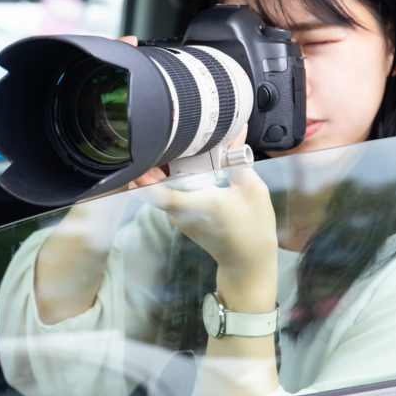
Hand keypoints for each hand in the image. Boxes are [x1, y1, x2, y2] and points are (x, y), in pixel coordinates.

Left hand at [137, 129, 277, 310]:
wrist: (247, 261)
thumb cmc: (251, 230)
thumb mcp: (252, 189)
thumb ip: (238, 160)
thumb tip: (235, 134)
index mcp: (195, 203)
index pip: (157, 192)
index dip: (144, 175)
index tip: (143, 156)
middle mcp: (180, 212)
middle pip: (154, 183)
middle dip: (157, 160)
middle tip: (168, 139)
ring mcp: (178, 216)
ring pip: (161, 187)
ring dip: (166, 168)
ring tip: (180, 149)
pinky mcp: (181, 218)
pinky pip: (171, 194)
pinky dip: (176, 179)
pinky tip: (189, 166)